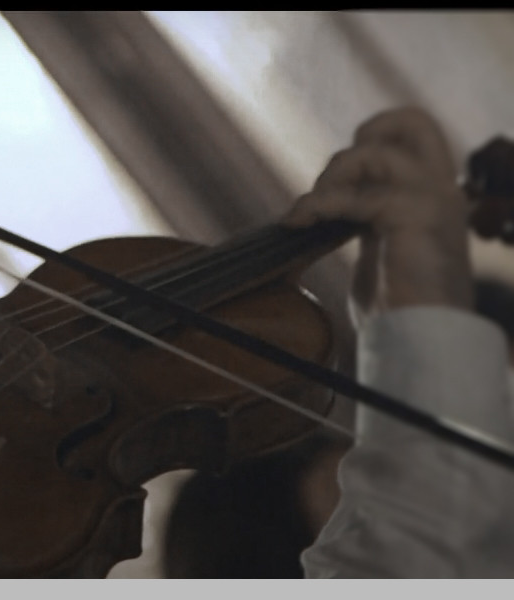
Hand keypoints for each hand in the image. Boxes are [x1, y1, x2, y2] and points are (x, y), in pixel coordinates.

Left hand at [283, 107, 472, 325]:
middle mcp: (441, 189)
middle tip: (334, 182)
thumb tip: (322, 210)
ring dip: (331, 177)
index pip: (412, 136)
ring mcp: (433, 199)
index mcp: (434, 194)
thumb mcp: (379, 251)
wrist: (424, 343)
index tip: (336, 185)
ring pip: (378, 150)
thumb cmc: (399, 310)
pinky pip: (356, 194)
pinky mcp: (416, 215)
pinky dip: (318, 205)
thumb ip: (365, 220)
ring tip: (310, 213)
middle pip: (414, 120)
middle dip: (364, 136)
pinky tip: (298, 223)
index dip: (369, 143)